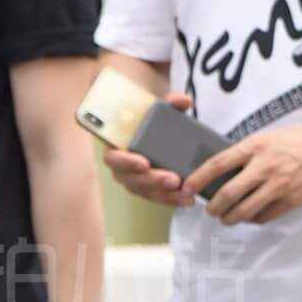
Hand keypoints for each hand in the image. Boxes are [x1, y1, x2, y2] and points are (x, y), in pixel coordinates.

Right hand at [101, 90, 197, 208]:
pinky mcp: (148, 188)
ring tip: (185, 195)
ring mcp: (134, 179)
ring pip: (145, 192)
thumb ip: (170, 102)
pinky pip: (156, 197)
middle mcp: (121, 167)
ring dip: (164, 195)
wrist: (151, 128)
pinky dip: (171, 199)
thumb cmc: (149, 120)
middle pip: (131, 180)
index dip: (126, 162)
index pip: (114, 158)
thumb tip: (184, 101)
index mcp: (116, 146)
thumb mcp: (159, 108)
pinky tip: (187, 200)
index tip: (144, 163)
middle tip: (173, 180)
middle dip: (153, 181)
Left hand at [189, 118, 301, 225]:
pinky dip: (253, 219)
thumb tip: (222, 170)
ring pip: (244, 210)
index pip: (218, 163)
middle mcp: (265, 166)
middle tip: (208, 210)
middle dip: (212, 206)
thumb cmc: (301, 139)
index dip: (198, 178)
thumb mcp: (270, 137)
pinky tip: (249, 216)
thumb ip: (247, 152)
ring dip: (229, 218)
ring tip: (224, 218)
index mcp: (256, 146)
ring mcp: (279, 185)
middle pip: (228, 193)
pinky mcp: (292, 199)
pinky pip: (265, 216)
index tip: (187, 188)